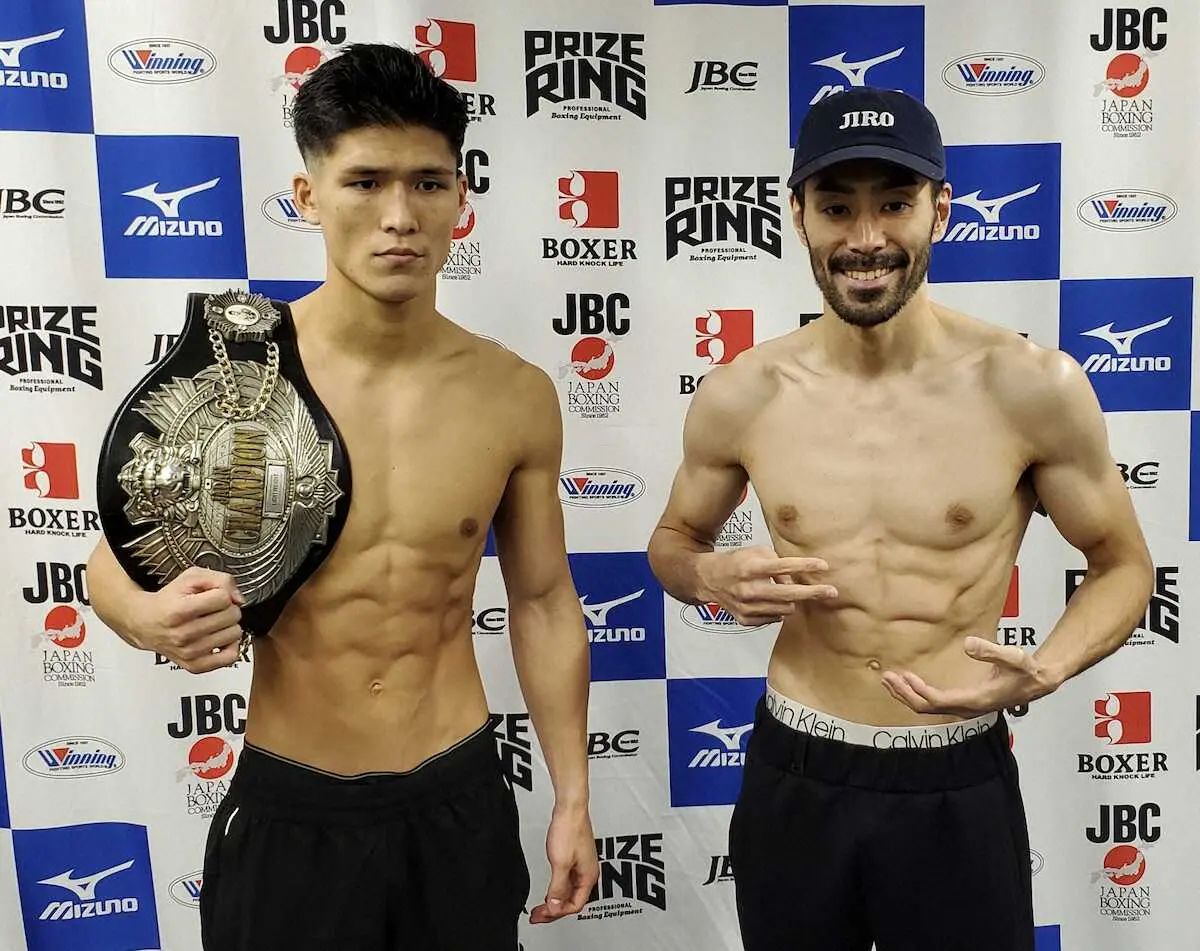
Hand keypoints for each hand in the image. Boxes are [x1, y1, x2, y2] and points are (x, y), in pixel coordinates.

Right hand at [130, 567, 244, 672]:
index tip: (212, 596)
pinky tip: (218, 638)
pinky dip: (229, 646)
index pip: (223, 598)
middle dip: (227, 608)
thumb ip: (220, 579)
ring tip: (214, 622)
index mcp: (180, 610)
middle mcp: (183, 634)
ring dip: (228, 626)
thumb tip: (238, 599)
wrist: (146, 623)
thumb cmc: (169, 600)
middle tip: (214, 609)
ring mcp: (189, 652)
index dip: (221, 593)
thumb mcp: (191, 577)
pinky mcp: (195, 666)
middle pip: (231, 616)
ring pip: (234, 634)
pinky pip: (230, 657)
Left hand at [529, 805, 597, 923]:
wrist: (570, 809)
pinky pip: (568, 881)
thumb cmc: (569, 830)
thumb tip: (555, 906)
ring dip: (555, 901)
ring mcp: (582, 865)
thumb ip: (557, 887)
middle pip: (573, 900)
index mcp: (588, 876)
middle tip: (538, 916)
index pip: (575, 905)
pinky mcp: (575, 858)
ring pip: (570, 892)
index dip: (557, 913)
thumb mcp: (560, 863)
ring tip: (541, 907)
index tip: (542, 915)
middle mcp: (587, 873)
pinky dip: (557, 889)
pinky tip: (550, 891)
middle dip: (555, 910)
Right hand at [698, 546, 836, 626]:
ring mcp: (747, 607)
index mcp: (750, 568)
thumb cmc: (736, 562)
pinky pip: (774, 617)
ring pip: (785, 608)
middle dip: (813, 592)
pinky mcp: (745, 619)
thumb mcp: (755, 552)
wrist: (708, 579)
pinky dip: (777, 609)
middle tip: (832, 592)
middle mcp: (748, 589)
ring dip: (791, 600)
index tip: (824, 565)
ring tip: (787, 592)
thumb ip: (777, 563)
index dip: (806, 566)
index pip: (783, 566)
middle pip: (789, 594)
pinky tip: (769, 600)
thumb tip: (795, 581)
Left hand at [881, 636, 1058, 717]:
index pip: (938, 701)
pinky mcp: (963, 703)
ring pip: (929, 708)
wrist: (1036, 683)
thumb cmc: (1025, 670)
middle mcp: (967, 708)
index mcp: (975, 700)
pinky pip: (934, 704)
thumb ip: (991, 651)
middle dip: (905, 694)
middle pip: (928, 708)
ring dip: (907, 695)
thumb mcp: (1014, 656)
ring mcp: (964, 708)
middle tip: (886, 678)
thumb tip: (968, 644)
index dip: (919, 691)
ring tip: (889, 680)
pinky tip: (908, 683)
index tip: (905, 676)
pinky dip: (917, 694)